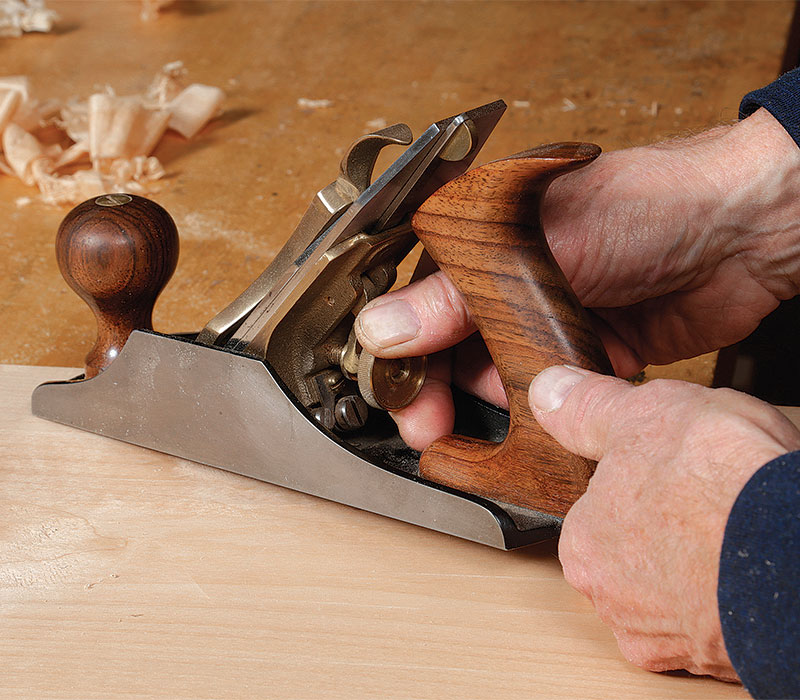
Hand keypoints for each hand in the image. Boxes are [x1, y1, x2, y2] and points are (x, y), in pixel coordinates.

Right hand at [355, 108, 799, 448]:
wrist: (747, 230)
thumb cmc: (647, 204)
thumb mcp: (537, 249)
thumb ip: (456, 297)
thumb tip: (382, 330)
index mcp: (482, 239)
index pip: (418, 305)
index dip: (405, 359)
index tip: (407, 406)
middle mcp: (506, 279)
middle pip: (451, 349)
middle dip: (445, 392)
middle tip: (437, 432)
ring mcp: (545, 315)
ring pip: (497, 375)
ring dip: (502, 396)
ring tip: (523, 396)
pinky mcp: (583, 349)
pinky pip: (546, 390)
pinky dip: (547, 404)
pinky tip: (560, 401)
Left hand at [528, 365, 799, 677]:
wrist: (797, 550)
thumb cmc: (720, 484)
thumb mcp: (643, 414)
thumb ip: (589, 408)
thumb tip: (550, 392)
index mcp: (583, 541)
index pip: (598, 510)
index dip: (638, 484)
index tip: (668, 473)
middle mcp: (611, 598)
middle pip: (633, 552)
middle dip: (666, 527)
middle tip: (707, 499)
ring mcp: (662, 636)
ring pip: (672, 589)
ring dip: (696, 564)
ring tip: (733, 528)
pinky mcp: (711, 660)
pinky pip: (710, 621)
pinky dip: (725, 598)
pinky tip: (745, 565)